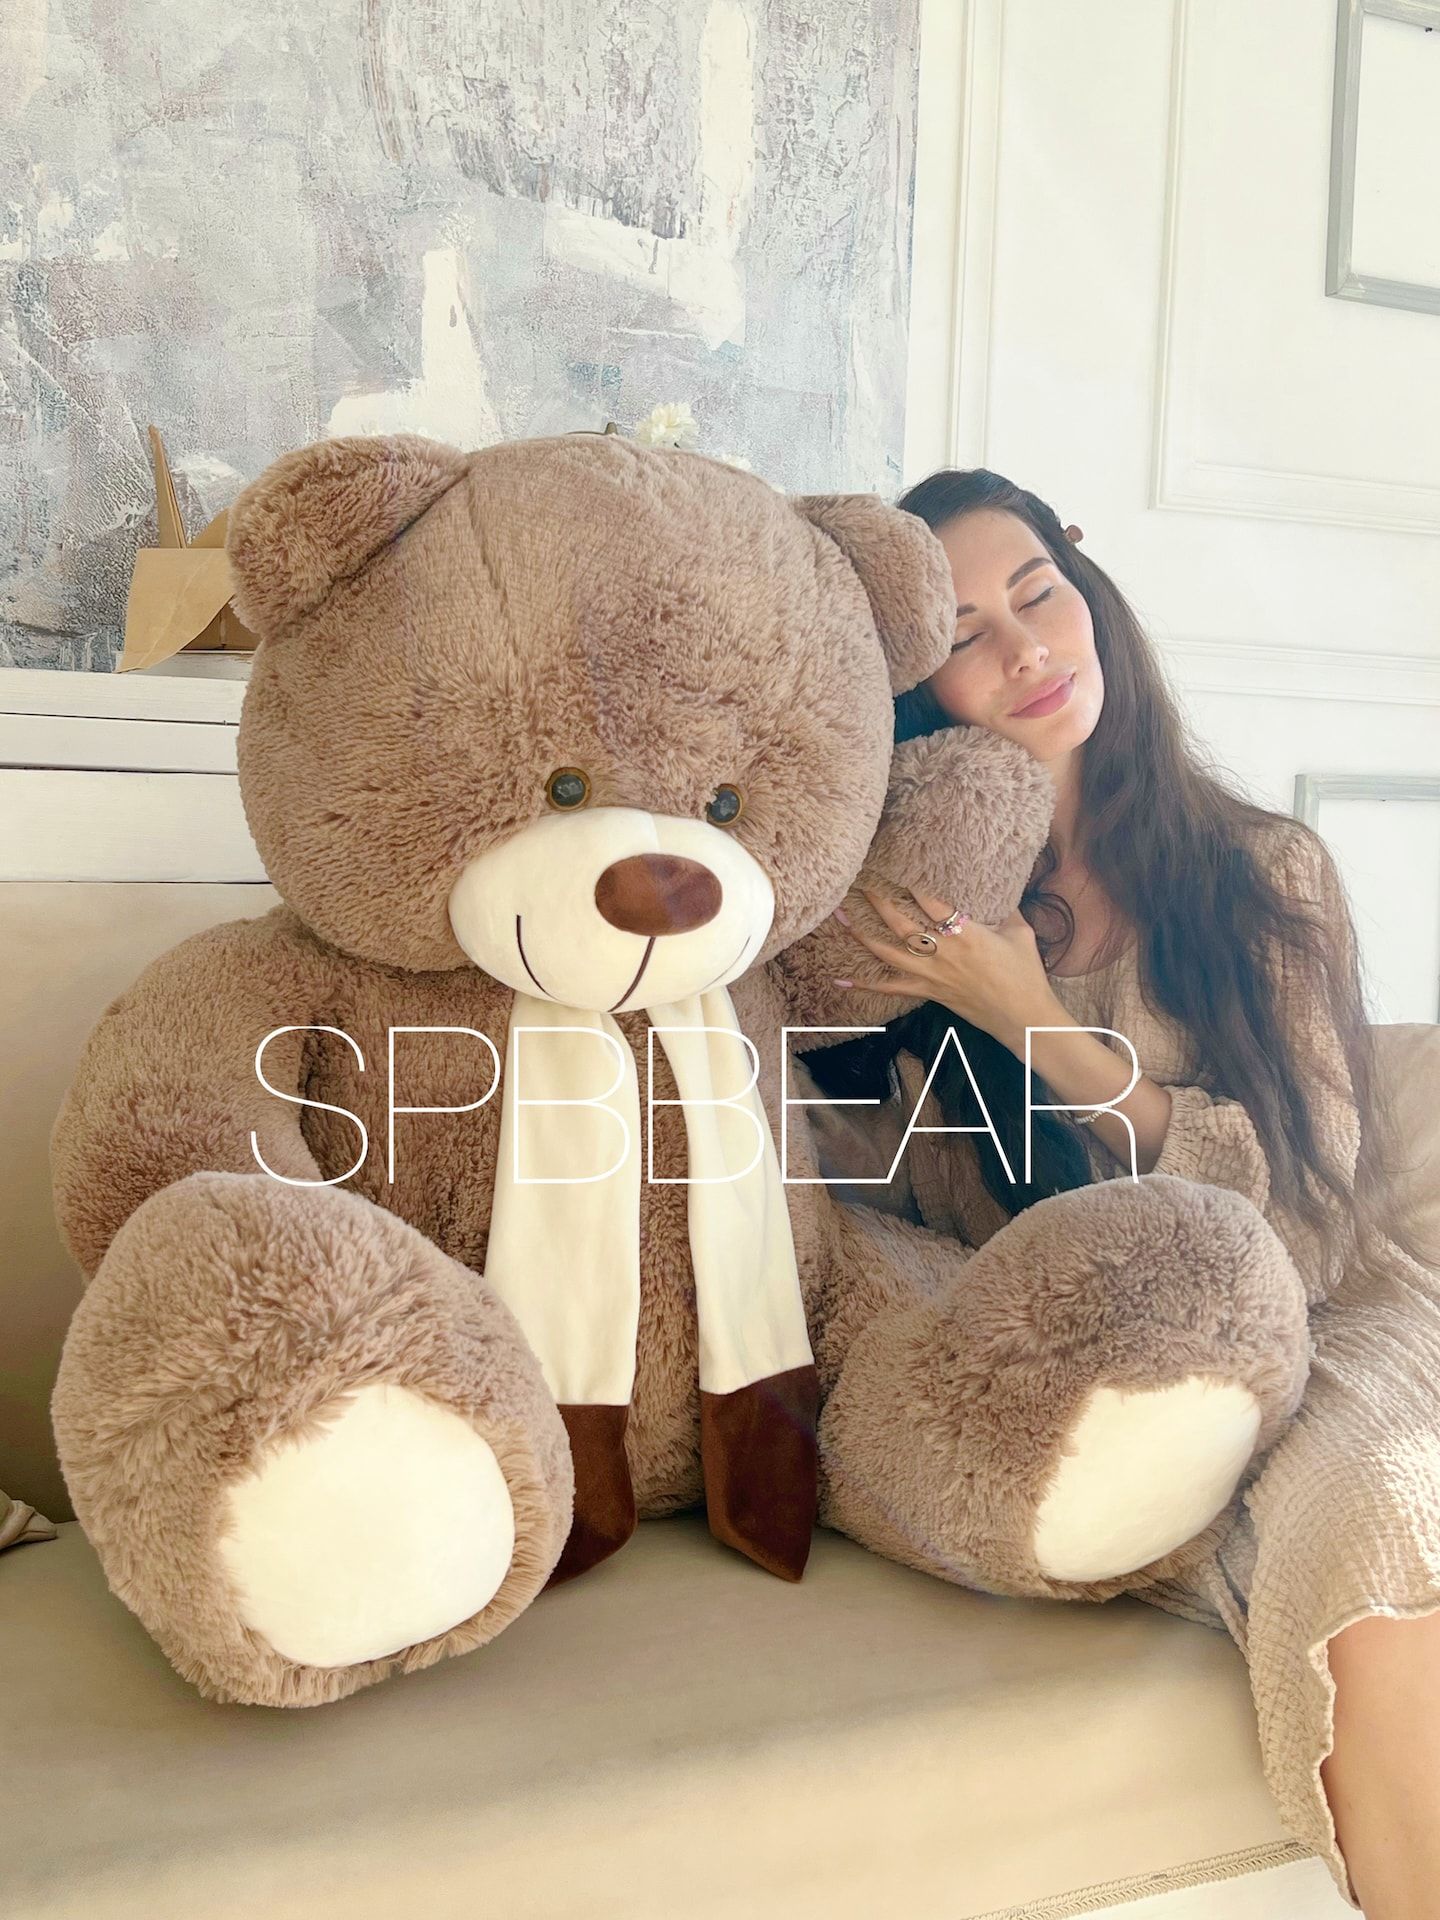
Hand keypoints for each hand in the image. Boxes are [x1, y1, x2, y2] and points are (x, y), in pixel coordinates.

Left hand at [833, 886, 1060, 1056]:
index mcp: (966, 934)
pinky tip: (841, 981)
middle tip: (861, 881)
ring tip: (841, 915)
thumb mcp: (1021, 933)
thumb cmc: (1026, 975)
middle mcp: (943, 953)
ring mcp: (931, 975)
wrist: (1023, 1017)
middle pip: (901, 923)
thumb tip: (1001, 888)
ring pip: (888, 952)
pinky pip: (890, 988)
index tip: (897, 863)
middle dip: (879, 901)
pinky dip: (865, 985)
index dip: (914, 882)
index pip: (932, 902)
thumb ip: (1006, 909)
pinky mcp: (928, 992)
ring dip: (861, 934)